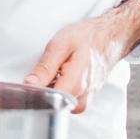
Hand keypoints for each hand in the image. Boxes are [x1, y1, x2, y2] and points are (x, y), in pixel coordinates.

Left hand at [23, 0, 139, 113]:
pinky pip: (66, 98)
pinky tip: (64, 74)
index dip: (34, 91)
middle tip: (49, 68)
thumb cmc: (88, 37)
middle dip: (43, 87)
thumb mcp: (60, 45)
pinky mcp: (85, 98)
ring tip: (59, 69)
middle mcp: (82, 97)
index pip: (45, 100)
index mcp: (75, 85)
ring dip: (52, 86)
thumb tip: (29, 84)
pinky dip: (60, 86)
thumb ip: (44, 68)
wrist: (110, 37)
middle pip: (51, 102)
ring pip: (58, 100)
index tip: (30, 81)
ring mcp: (85, 99)